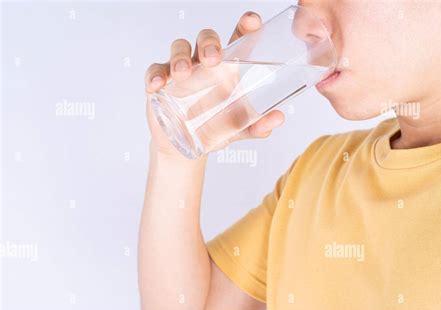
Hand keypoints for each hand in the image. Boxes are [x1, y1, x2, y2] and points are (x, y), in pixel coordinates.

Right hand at [144, 12, 284, 158]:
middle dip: (209, 42)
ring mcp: (181, 71)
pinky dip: (155, 74)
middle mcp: (204, 65)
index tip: (252, 21)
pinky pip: (155, 69)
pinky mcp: (160, 82)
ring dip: (180, 57)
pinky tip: (158, 85)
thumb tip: (278, 118)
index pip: (237, 40)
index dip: (245, 26)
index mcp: (227, 69)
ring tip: (182, 74)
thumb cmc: (215, 131)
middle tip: (213, 58)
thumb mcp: (239, 130)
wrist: (187, 149)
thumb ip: (258, 126)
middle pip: (206, 38)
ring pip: (180, 47)